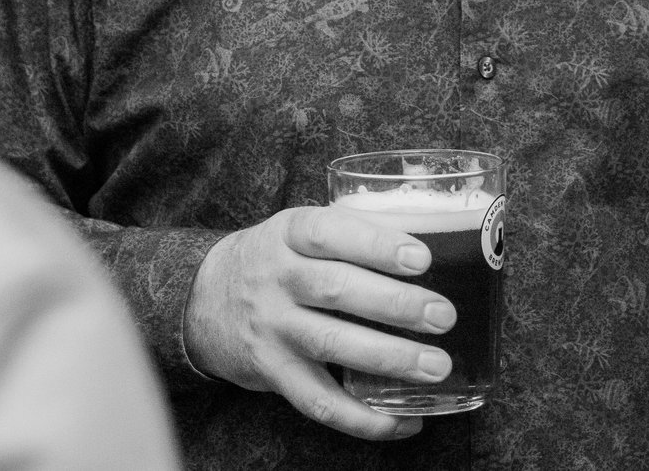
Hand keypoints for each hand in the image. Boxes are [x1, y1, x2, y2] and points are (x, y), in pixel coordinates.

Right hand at [183, 205, 456, 440]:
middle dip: (395, 304)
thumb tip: (437, 239)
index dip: (376, 244)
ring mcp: (271, 327)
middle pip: (335, 289)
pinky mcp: (272, 372)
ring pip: (330, 344)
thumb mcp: (299, 229)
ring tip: (436, 366)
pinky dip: (363, 417)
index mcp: (288, 233)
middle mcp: (276, 278)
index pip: (330, 232)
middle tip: (443, 315)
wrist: (206, 299)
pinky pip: (318, 401)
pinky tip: (404, 420)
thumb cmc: (277, 259)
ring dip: (388, 358)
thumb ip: (350, 231)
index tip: (421, 257)